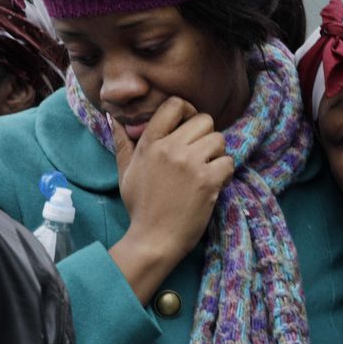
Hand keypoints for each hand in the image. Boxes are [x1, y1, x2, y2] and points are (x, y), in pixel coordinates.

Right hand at [109, 96, 233, 302]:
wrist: (154, 239)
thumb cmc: (141, 207)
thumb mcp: (125, 172)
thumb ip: (122, 143)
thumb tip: (113, 118)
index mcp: (150, 143)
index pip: (175, 104)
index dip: (188, 111)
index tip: (190, 126)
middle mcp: (170, 149)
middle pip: (204, 120)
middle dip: (206, 136)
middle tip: (200, 154)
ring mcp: (190, 164)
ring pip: (219, 139)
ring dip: (217, 154)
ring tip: (206, 170)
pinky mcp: (207, 180)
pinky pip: (228, 162)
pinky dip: (226, 173)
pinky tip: (215, 184)